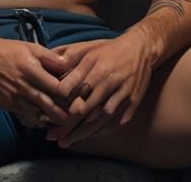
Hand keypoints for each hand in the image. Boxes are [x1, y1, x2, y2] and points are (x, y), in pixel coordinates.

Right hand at [0, 34, 72, 128]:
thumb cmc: (9, 50)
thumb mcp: (31, 47)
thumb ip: (50, 57)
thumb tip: (68, 65)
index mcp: (31, 69)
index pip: (55, 86)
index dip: (68, 93)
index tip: (78, 96)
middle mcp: (24, 86)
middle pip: (48, 104)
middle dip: (62, 113)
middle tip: (74, 117)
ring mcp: (15, 98)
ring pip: (37, 114)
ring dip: (50, 120)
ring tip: (63, 123)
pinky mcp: (8, 105)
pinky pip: (26, 116)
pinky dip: (36, 120)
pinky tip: (45, 121)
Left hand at [46, 33, 154, 147]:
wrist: (141, 49)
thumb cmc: (110, 50)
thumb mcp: (90, 48)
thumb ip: (72, 57)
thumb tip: (54, 63)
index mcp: (97, 68)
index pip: (75, 92)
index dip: (62, 105)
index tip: (49, 117)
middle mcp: (108, 83)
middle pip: (85, 110)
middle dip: (68, 126)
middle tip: (53, 137)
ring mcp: (121, 96)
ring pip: (99, 121)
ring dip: (82, 133)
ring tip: (67, 142)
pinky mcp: (131, 105)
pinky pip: (114, 123)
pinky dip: (100, 131)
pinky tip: (88, 136)